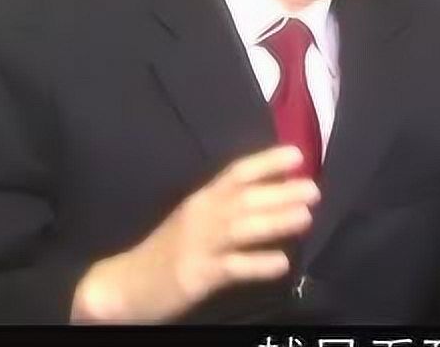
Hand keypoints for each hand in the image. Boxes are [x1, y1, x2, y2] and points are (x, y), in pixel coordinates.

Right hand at [70, 145, 319, 322]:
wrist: (125, 284)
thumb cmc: (169, 250)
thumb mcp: (195, 219)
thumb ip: (228, 206)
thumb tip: (274, 196)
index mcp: (202, 200)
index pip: (237, 173)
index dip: (267, 162)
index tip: (297, 155)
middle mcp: (201, 216)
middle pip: (244, 199)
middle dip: (280, 192)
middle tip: (314, 188)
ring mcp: (198, 246)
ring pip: (241, 228)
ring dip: (274, 221)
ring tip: (306, 218)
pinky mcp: (196, 275)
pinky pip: (231, 268)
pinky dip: (257, 264)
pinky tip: (281, 263)